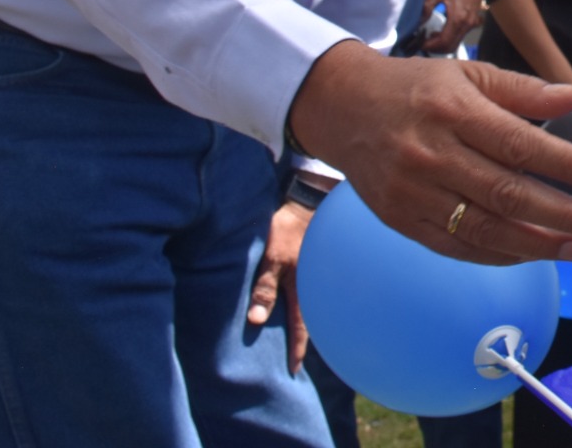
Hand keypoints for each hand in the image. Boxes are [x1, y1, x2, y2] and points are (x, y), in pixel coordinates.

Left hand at [248, 201, 313, 374]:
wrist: (311, 202)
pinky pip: (312, 289)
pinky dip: (309, 302)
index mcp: (302, 288)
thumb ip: (265, 287)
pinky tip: (306, 304)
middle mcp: (312, 285)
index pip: (300, 327)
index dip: (296, 349)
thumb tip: (256, 320)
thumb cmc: (288, 229)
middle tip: (298, 361)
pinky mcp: (314, 263)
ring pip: (311, 304)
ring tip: (300, 338)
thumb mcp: (272, 257)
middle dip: (303, 339)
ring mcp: (315, 274)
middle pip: (309, 318)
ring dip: (306, 321)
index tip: (293, 370)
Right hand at [287, 44, 571, 265]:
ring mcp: (413, 193)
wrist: (341, 108)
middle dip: (563, 214)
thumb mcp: (469, 74)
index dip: (566, 164)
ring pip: (484, 229)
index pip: (520, 144)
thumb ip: (524, 90)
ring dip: (537, 244)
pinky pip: (455, 246)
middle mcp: (432, 155)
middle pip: (507, 194)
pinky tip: (532, 253)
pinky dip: (498, 254)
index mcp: (454, 112)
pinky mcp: (400, 220)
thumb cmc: (416, 88)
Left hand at [421, 0, 486, 53]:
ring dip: (442, 43)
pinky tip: (441, 31)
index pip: (443, 42)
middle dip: (435, 48)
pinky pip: (461, 36)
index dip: (430, 46)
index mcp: (458, 18)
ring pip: (456, 43)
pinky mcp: (473, 22)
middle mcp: (467, 24)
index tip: (419, 43)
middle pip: (450, 47)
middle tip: (422, 42)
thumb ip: (427, 8)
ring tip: (429, 35)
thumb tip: (418, 23)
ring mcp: (472, 24)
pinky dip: (450, 38)